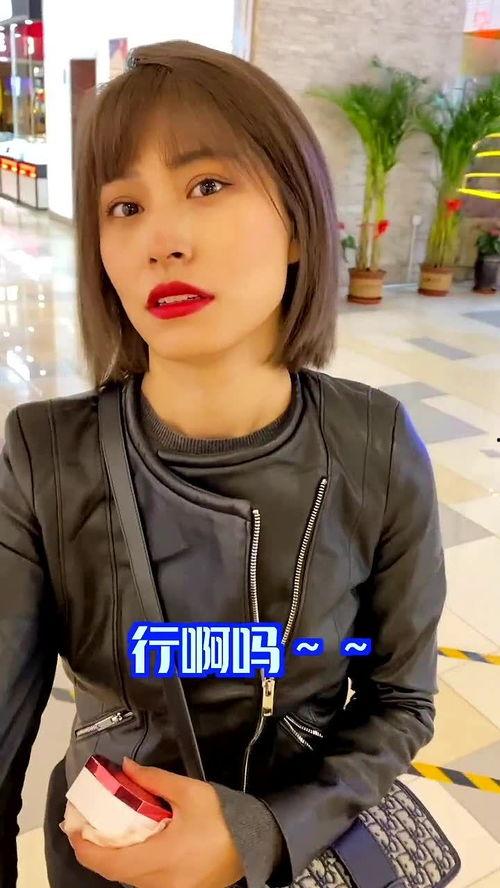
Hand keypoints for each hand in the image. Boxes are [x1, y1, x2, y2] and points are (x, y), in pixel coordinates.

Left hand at [66, 757, 243, 887]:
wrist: (255, 843)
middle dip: (94, 852)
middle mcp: (159, 882)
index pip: (108, 861)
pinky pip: (144, 882)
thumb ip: (153, 780)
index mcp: (160, 858)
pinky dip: (131, 866)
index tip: (72, 829)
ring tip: (105, 834)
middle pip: (114, 873)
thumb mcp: (188, 792)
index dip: (84, 847)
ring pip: (128, 880)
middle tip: (84, 829)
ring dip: (113, 860)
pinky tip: (131, 847)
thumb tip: (126, 767)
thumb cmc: (222, 818)